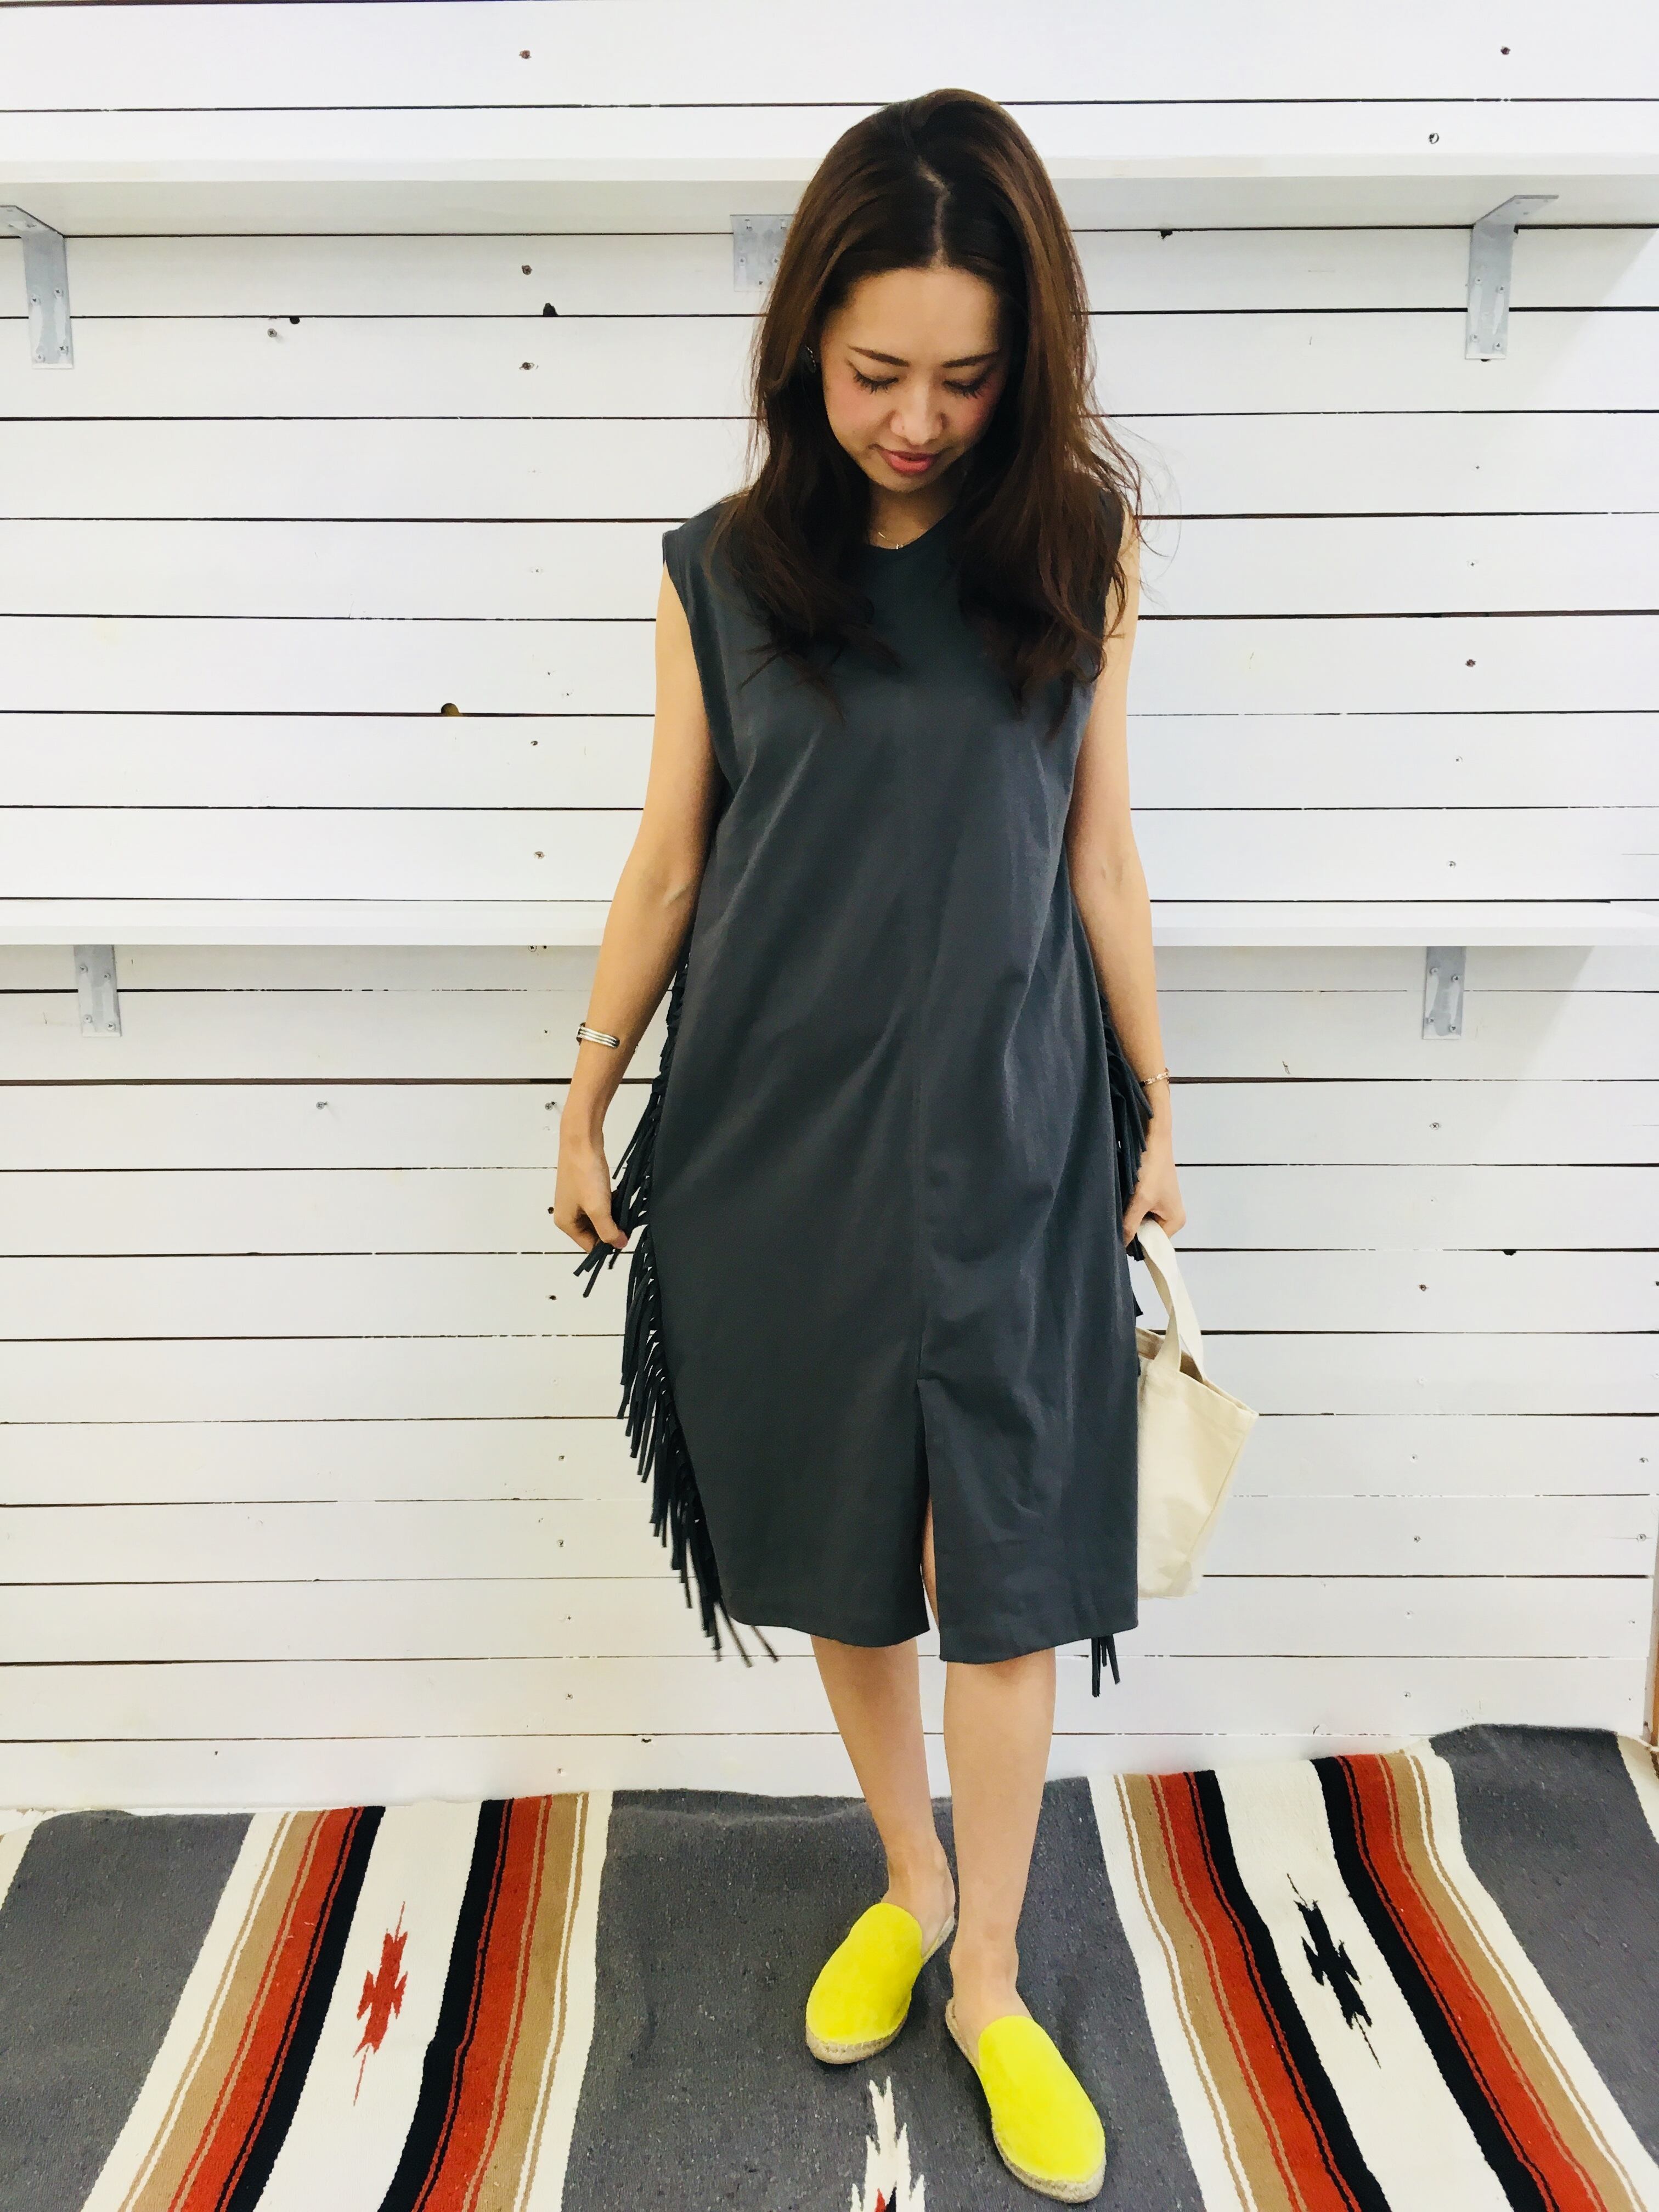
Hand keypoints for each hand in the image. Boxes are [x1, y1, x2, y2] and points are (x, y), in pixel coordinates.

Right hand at [554, 1135, 627, 1256]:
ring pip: (598, 1217)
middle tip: (627, 1220)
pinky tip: (619, 1196)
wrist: (581, 1140)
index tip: (626, 1236)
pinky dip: (610, 1202)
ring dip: (612, 1214)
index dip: (608, 1244)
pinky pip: (599, 1203)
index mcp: (565, 1223)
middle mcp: (567, 1214)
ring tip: (624, 1207)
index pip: (589, 1245)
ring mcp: (575, 1200)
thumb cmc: (586, 1175)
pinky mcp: (583, 1187)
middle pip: (593, 1232)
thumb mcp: (598, 1208)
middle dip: (610, 1227)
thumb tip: (620, 1244)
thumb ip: (608, 1231)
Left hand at [1123, 1119, 1184, 1245]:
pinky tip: (1122, 1198)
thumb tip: (1120, 1246)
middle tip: (1115, 1220)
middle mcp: (1171, 1216)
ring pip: (1139, 1220)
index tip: (1118, 1239)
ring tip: (1119, 1206)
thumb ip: (1130, 1224)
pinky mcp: (1153, 1195)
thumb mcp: (1140, 1199)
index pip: (1152, 1244)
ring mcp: (1162, 1205)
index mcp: (1175, 1221)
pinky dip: (1129, 1206)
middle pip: (1145, 1233)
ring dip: (1128, 1215)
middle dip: (1131, 1228)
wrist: (1152, 1138)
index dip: (1135, 1243)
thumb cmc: (1152, 1168)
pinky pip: (1138, 1209)